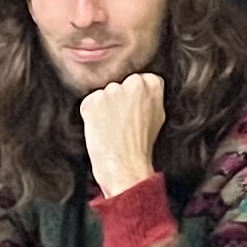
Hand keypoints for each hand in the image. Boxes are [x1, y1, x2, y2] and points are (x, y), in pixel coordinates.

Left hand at [79, 72, 165, 195]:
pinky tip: (101, 129)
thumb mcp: (158, 116)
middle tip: (122, 122)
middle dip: (118, 100)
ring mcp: (112, 91)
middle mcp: (132, 83)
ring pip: (103, 94)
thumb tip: (142, 85)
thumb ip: (150, 96)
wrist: (125, 166)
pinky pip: (89, 103)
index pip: (137, 80)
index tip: (134, 113)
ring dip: (103, 108)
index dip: (133, 99)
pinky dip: (91, 115)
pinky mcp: (92, 101)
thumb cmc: (141, 146)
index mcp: (152, 83)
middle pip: (119, 85)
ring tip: (112, 128)